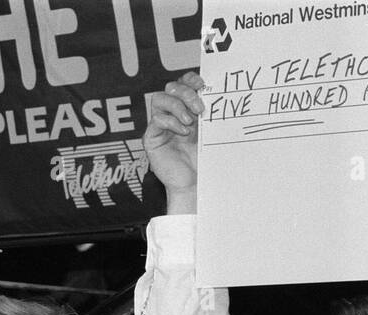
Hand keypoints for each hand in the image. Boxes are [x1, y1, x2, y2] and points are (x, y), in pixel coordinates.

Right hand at [146, 73, 204, 213]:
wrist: (194, 182)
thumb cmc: (202, 158)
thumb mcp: (208, 129)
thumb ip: (207, 111)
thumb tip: (215, 90)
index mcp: (186, 107)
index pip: (183, 82)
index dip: (191, 79)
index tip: (203, 84)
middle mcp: (172, 113)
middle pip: (171, 87)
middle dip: (186, 93)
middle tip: (199, 108)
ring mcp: (160, 124)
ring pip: (160, 99)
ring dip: (177, 106)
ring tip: (190, 122)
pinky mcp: (152, 137)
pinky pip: (156, 120)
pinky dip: (171, 122)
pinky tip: (183, 132)